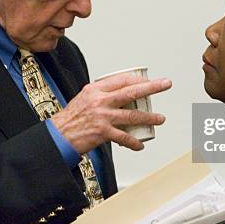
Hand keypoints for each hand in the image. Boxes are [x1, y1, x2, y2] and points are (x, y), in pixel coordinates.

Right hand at [50, 73, 171, 152]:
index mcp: (95, 89)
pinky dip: (134, 142)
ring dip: (149, 117)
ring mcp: (102, 117)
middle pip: (131, 92)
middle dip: (152, 87)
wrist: (59, 135)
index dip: (137, 79)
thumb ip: (101, 94)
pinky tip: (140, 144)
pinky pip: (124, 137)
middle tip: (165, 84)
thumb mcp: (84, 98)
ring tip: (160, 119)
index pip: (121, 79)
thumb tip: (120, 94)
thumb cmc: (71, 118)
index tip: (148, 80)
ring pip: (132, 115)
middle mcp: (100, 101)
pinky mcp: (102, 133)